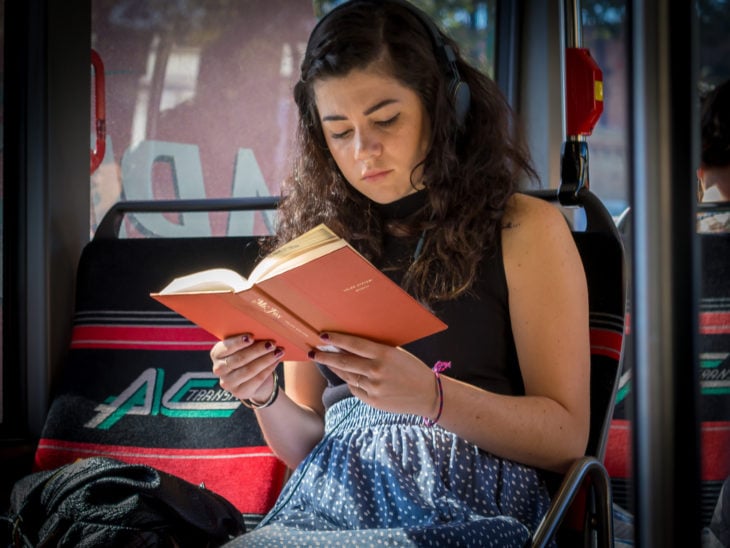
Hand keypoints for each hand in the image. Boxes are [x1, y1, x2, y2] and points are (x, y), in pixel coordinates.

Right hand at [210, 334, 282, 401]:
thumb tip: (264, 331)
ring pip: (249, 370)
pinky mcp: (240, 392)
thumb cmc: (249, 356)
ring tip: (278, 352)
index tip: (252, 336)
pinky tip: (276, 361)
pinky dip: (268, 369)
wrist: (253, 379)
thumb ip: (248, 340)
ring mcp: (228, 383)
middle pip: (239, 359)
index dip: (238, 342)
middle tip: (271, 343)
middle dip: (257, 350)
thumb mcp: (245, 347)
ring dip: (265, 360)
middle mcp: (219, 369)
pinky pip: (256, 379)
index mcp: (217, 354)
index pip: (226, 347)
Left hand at [308, 332, 437, 417]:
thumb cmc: (412, 369)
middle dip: (326, 356)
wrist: (428, 395)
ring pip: (347, 376)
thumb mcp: (397, 354)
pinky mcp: (373, 402)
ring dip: (335, 368)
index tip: (323, 336)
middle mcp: (376, 371)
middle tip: (313, 352)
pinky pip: (355, 389)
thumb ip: (376, 350)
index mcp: (384, 355)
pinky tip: (348, 375)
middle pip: (344, 362)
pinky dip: (351, 381)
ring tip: (325, 360)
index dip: (337, 340)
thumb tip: (351, 345)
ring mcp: (374, 388)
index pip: (354, 345)